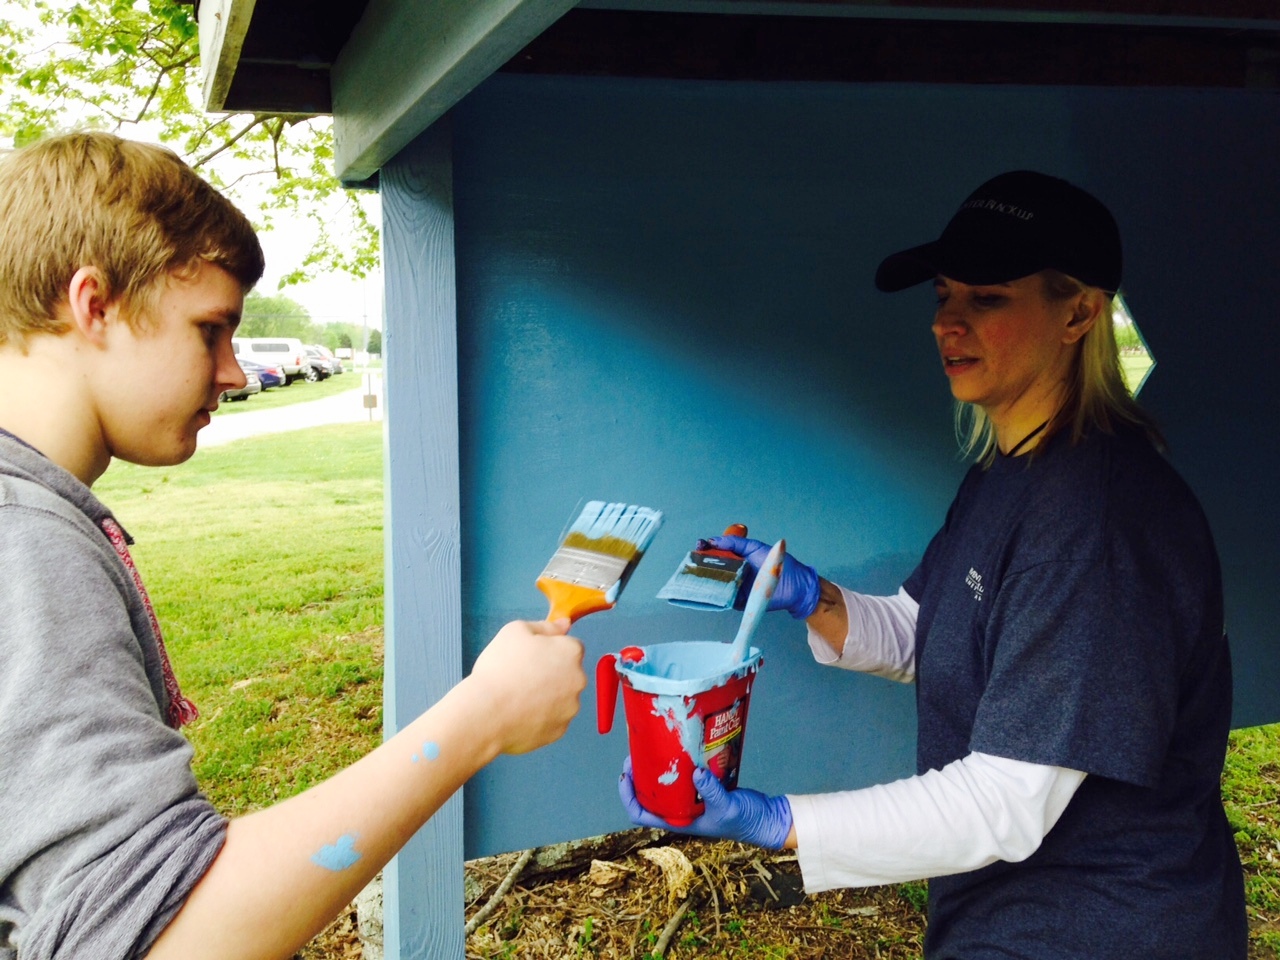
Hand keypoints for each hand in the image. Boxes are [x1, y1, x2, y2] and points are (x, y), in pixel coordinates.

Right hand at [469, 618, 585, 754]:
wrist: (486, 713)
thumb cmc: (500, 668)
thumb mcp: (515, 631)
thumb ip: (545, 626)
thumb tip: (564, 624)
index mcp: (571, 652)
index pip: (570, 646)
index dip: (550, 650)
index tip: (531, 657)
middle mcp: (578, 680)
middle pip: (568, 673)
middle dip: (552, 673)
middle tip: (522, 677)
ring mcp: (570, 708)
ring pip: (562, 698)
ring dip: (547, 696)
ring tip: (518, 698)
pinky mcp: (559, 731)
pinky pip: (552, 720)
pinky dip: (540, 717)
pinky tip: (520, 714)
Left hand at [618, 757, 792, 848]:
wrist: (767, 818)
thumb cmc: (746, 820)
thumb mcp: (727, 807)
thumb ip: (711, 790)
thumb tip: (696, 773)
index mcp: (679, 821)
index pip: (642, 814)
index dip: (629, 796)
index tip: (627, 775)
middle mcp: (680, 811)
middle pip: (648, 795)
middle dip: (639, 775)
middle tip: (638, 753)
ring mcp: (691, 799)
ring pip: (664, 785)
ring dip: (656, 769)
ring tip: (653, 748)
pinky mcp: (703, 788)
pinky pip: (683, 776)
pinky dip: (678, 764)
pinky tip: (679, 748)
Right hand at [701, 534, 819, 619]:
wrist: (796, 585)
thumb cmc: (778, 564)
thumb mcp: (755, 547)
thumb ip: (735, 543)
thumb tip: (714, 540)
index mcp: (736, 559)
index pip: (715, 553)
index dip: (705, 549)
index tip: (699, 545)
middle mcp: (733, 573)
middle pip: (711, 569)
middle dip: (700, 565)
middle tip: (692, 561)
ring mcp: (735, 588)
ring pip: (715, 585)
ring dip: (704, 581)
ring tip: (696, 576)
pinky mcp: (739, 602)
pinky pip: (724, 600)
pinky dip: (716, 596)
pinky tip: (709, 591)